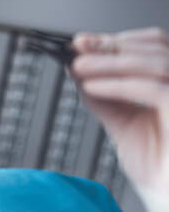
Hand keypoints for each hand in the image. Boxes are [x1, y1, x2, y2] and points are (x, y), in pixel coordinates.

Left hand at [70, 27, 168, 209]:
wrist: (168, 199)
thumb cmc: (157, 166)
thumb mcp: (122, 121)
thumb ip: (103, 96)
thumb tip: (76, 70)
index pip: (151, 47)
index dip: (116, 40)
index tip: (81, 42)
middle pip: (155, 48)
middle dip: (110, 45)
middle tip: (77, 48)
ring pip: (153, 63)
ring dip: (109, 62)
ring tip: (78, 66)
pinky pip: (152, 90)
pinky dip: (117, 85)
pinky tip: (91, 87)